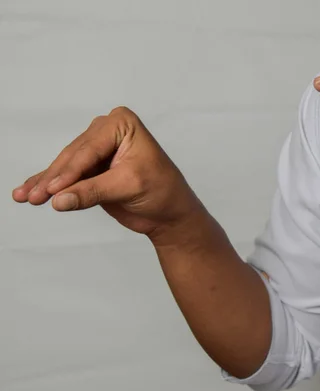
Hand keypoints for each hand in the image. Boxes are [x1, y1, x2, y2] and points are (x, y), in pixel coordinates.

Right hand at [12, 107, 202, 239]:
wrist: (170, 213)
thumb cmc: (162, 192)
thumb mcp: (128, 187)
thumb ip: (92, 192)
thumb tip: (59, 199)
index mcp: (122, 124)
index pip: (90, 149)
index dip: (70, 171)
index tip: (52, 189)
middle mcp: (107, 131)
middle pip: (73, 157)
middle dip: (53, 179)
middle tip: (33, 197)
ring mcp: (97, 149)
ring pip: (65, 167)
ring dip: (44, 183)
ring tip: (24, 197)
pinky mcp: (90, 169)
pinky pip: (66, 177)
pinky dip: (49, 186)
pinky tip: (27, 192)